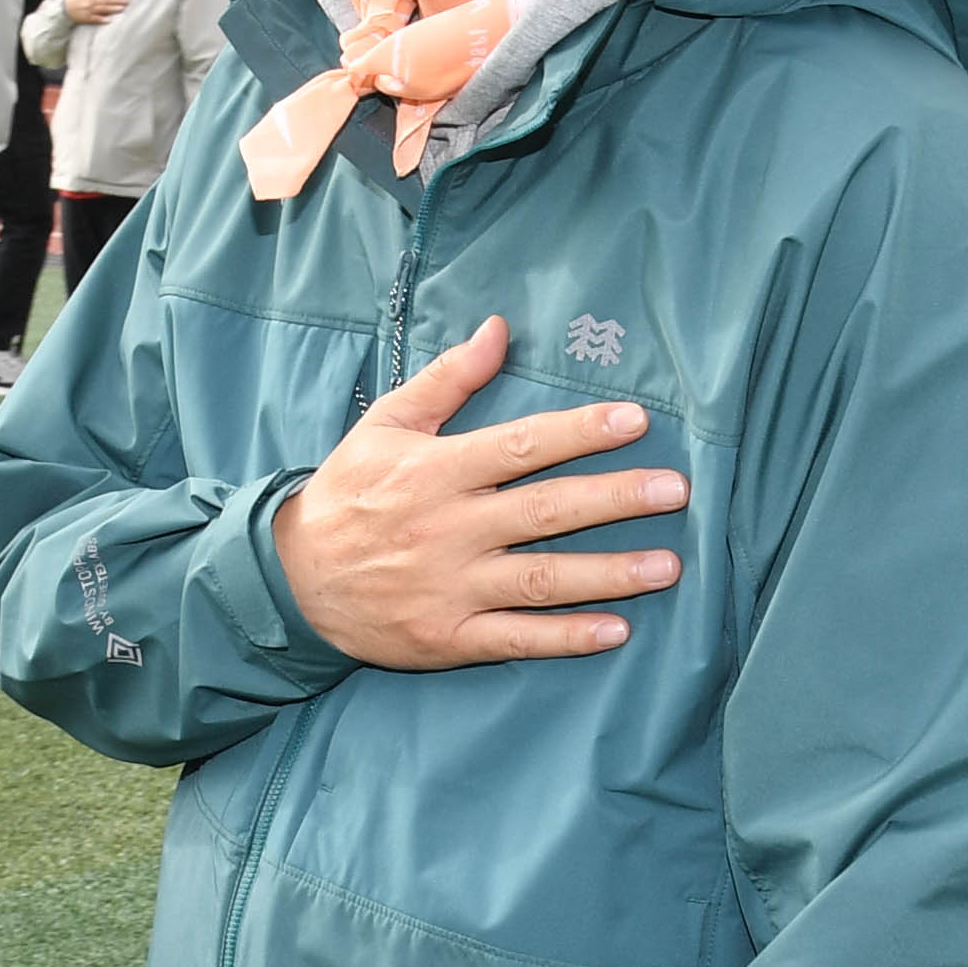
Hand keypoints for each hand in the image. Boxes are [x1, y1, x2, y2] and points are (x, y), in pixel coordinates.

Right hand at [267, 314, 681, 669]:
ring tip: (668, 565)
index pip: (520, 445)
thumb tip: (498, 328)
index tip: (634, 421)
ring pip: (542, 579)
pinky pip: (517, 638)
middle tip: (676, 490)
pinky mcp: (447, 637)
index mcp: (436, 470)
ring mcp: (450, 587)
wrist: (291, 579)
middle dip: (615, 498)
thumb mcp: (388, 425)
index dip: (579, 432)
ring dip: (609, 574)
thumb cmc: (348, 493)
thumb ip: (448, 379)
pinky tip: (616, 629)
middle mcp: (449, 528)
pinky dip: (566, 637)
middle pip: (545, 510)